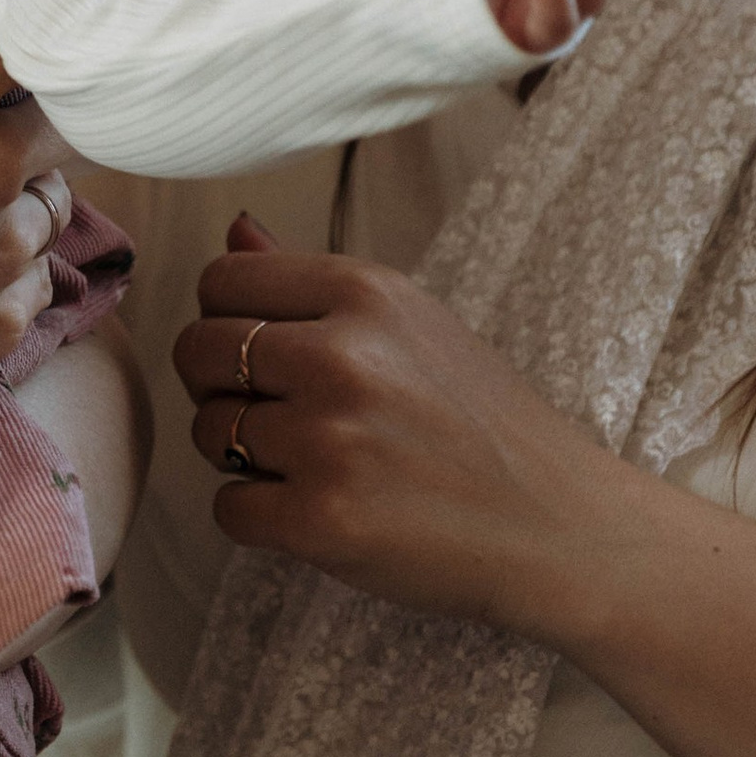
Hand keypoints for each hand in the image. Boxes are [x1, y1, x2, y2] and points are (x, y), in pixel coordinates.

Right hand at [0, 0, 68, 457]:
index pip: (41, 24)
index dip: (35, 11)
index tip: (16, 9)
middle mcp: (5, 169)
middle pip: (68, 110)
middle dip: (36, 102)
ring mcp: (13, 252)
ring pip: (54, 196)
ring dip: (23, 185)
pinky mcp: (7, 320)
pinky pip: (36, 273)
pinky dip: (7, 262)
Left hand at [179, 217, 622, 625]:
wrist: (558, 528)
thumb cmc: (485, 426)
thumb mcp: (413, 326)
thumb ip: (310, 281)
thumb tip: (234, 229)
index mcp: (366, 293)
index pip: (223, 280)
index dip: (224, 320)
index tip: (259, 355)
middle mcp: (342, 356)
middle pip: (197, 351)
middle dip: (217, 387)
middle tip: (276, 415)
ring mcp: (329, 440)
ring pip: (208, 431)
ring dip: (241, 455)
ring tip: (314, 464)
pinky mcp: (321, 520)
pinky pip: (227, 508)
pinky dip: (259, 517)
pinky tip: (320, 511)